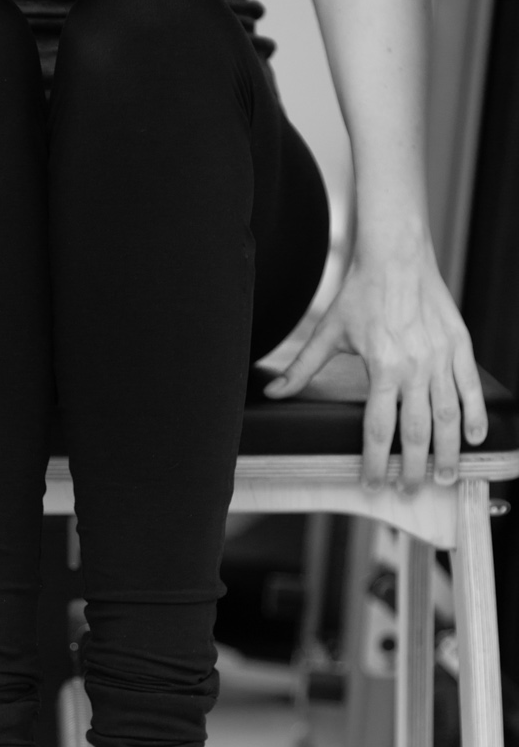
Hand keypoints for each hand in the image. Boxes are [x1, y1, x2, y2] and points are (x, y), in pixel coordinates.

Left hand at [262, 238, 488, 492]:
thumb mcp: (328, 332)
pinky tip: (474, 439)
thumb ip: (302, 368)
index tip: (372, 485)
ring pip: (448, 415)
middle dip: (412, 467)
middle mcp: (415, 366)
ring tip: (444, 477)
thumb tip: (271, 391)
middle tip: (408, 491)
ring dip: (447, 451)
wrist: (397, 254)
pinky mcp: (459, 345)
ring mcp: (440, 356)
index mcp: (382, 367)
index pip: (377, 428)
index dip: (374, 462)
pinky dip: (475, 414)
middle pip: (416, 431)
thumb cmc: (360, 292)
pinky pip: (470, 387)